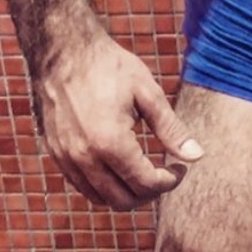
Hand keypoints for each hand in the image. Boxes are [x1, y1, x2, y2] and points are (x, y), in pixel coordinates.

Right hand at [33, 30, 202, 210]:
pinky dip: (104, 185)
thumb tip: (197, 156)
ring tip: (144, 169)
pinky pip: (81, 185)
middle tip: (164, 172)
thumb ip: (172, 129)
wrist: (63, 50)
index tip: (180, 167)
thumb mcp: (148, 93)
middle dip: (150, 192)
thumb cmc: (109, 67)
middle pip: (124, 200)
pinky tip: (119, 164)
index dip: (170, 181)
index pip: (147, 184)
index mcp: (111, 143)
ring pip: (100, 198)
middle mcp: (84, 157)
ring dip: (126, 192)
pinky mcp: (55, 153)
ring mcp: (65, 158)